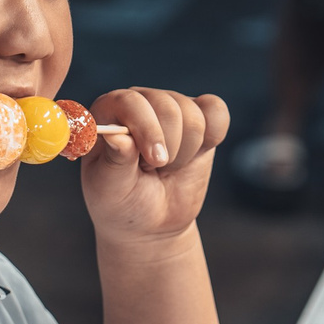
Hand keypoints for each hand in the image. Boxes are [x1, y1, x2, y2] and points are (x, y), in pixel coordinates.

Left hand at [80, 88, 229, 246]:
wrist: (150, 221)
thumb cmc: (122, 201)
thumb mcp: (110, 189)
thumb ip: (114, 161)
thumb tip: (117, 135)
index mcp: (108, 113)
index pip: (131, 102)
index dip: (147, 129)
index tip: (155, 160)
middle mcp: (140, 103)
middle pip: (168, 106)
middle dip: (169, 148)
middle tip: (155, 170)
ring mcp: (171, 108)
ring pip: (193, 115)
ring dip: (185, 152)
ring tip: (167, 168)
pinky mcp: (200, 117)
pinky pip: (215, 110)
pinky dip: (213, 135)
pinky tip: (194, 153)